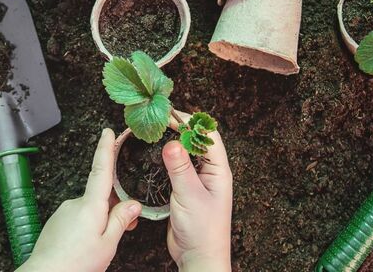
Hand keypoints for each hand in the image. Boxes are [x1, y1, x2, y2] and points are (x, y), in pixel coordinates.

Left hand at [17, 128, 140, 271]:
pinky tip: (85, 246)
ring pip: (89, 211)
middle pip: (100, 196)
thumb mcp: (107, 244)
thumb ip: (121, 221)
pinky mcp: (56, 222)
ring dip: (99, 221)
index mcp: (90, 205)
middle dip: (113, 208)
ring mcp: (63, 212)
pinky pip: (76, 219)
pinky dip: (86, 227)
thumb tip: (132, 204)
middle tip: (125, 227)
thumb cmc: (75, 264)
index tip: (108, 132)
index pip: (101, 169)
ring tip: (99, 246)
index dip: (106, 149)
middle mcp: (75, 203)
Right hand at [163, 124, 232, 271]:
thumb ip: (180, 168)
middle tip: (158, 120)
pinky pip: (176, 168)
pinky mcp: (185, 190)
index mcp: (219, 171)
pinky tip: (153, 155)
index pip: (208, 136)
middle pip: (196, 141)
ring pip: (185, 153)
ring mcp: (198, 181)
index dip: (191, 122)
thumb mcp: (190, 195)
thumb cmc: (203, 231)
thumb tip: (171, 143)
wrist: (198, 257)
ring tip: (154, 132)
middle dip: (179, 128)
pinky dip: (166, 159)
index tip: (170, 115)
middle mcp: (210, 173)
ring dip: (172, 142)